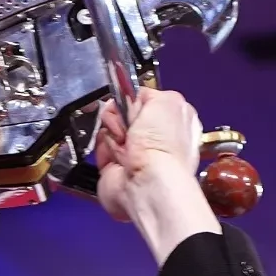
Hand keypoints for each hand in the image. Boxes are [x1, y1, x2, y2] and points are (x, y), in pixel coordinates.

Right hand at [92, 85, 202, 224]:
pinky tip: (117, 156)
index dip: (136, 101)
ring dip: (112, 131)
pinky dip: (105, 148)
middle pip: (124, 113)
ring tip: (125, 144)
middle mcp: (155, 138)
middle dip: (120, 115)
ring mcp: (135, 153)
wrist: (147, 183)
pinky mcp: (115, 166)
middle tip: (129, 126)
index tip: (134, 104)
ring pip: (109, 128)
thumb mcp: (167, 100)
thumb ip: (150, 92)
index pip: (146, 100)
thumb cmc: (164, 147)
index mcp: (174, 122)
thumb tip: (134, 95)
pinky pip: (100, 146)